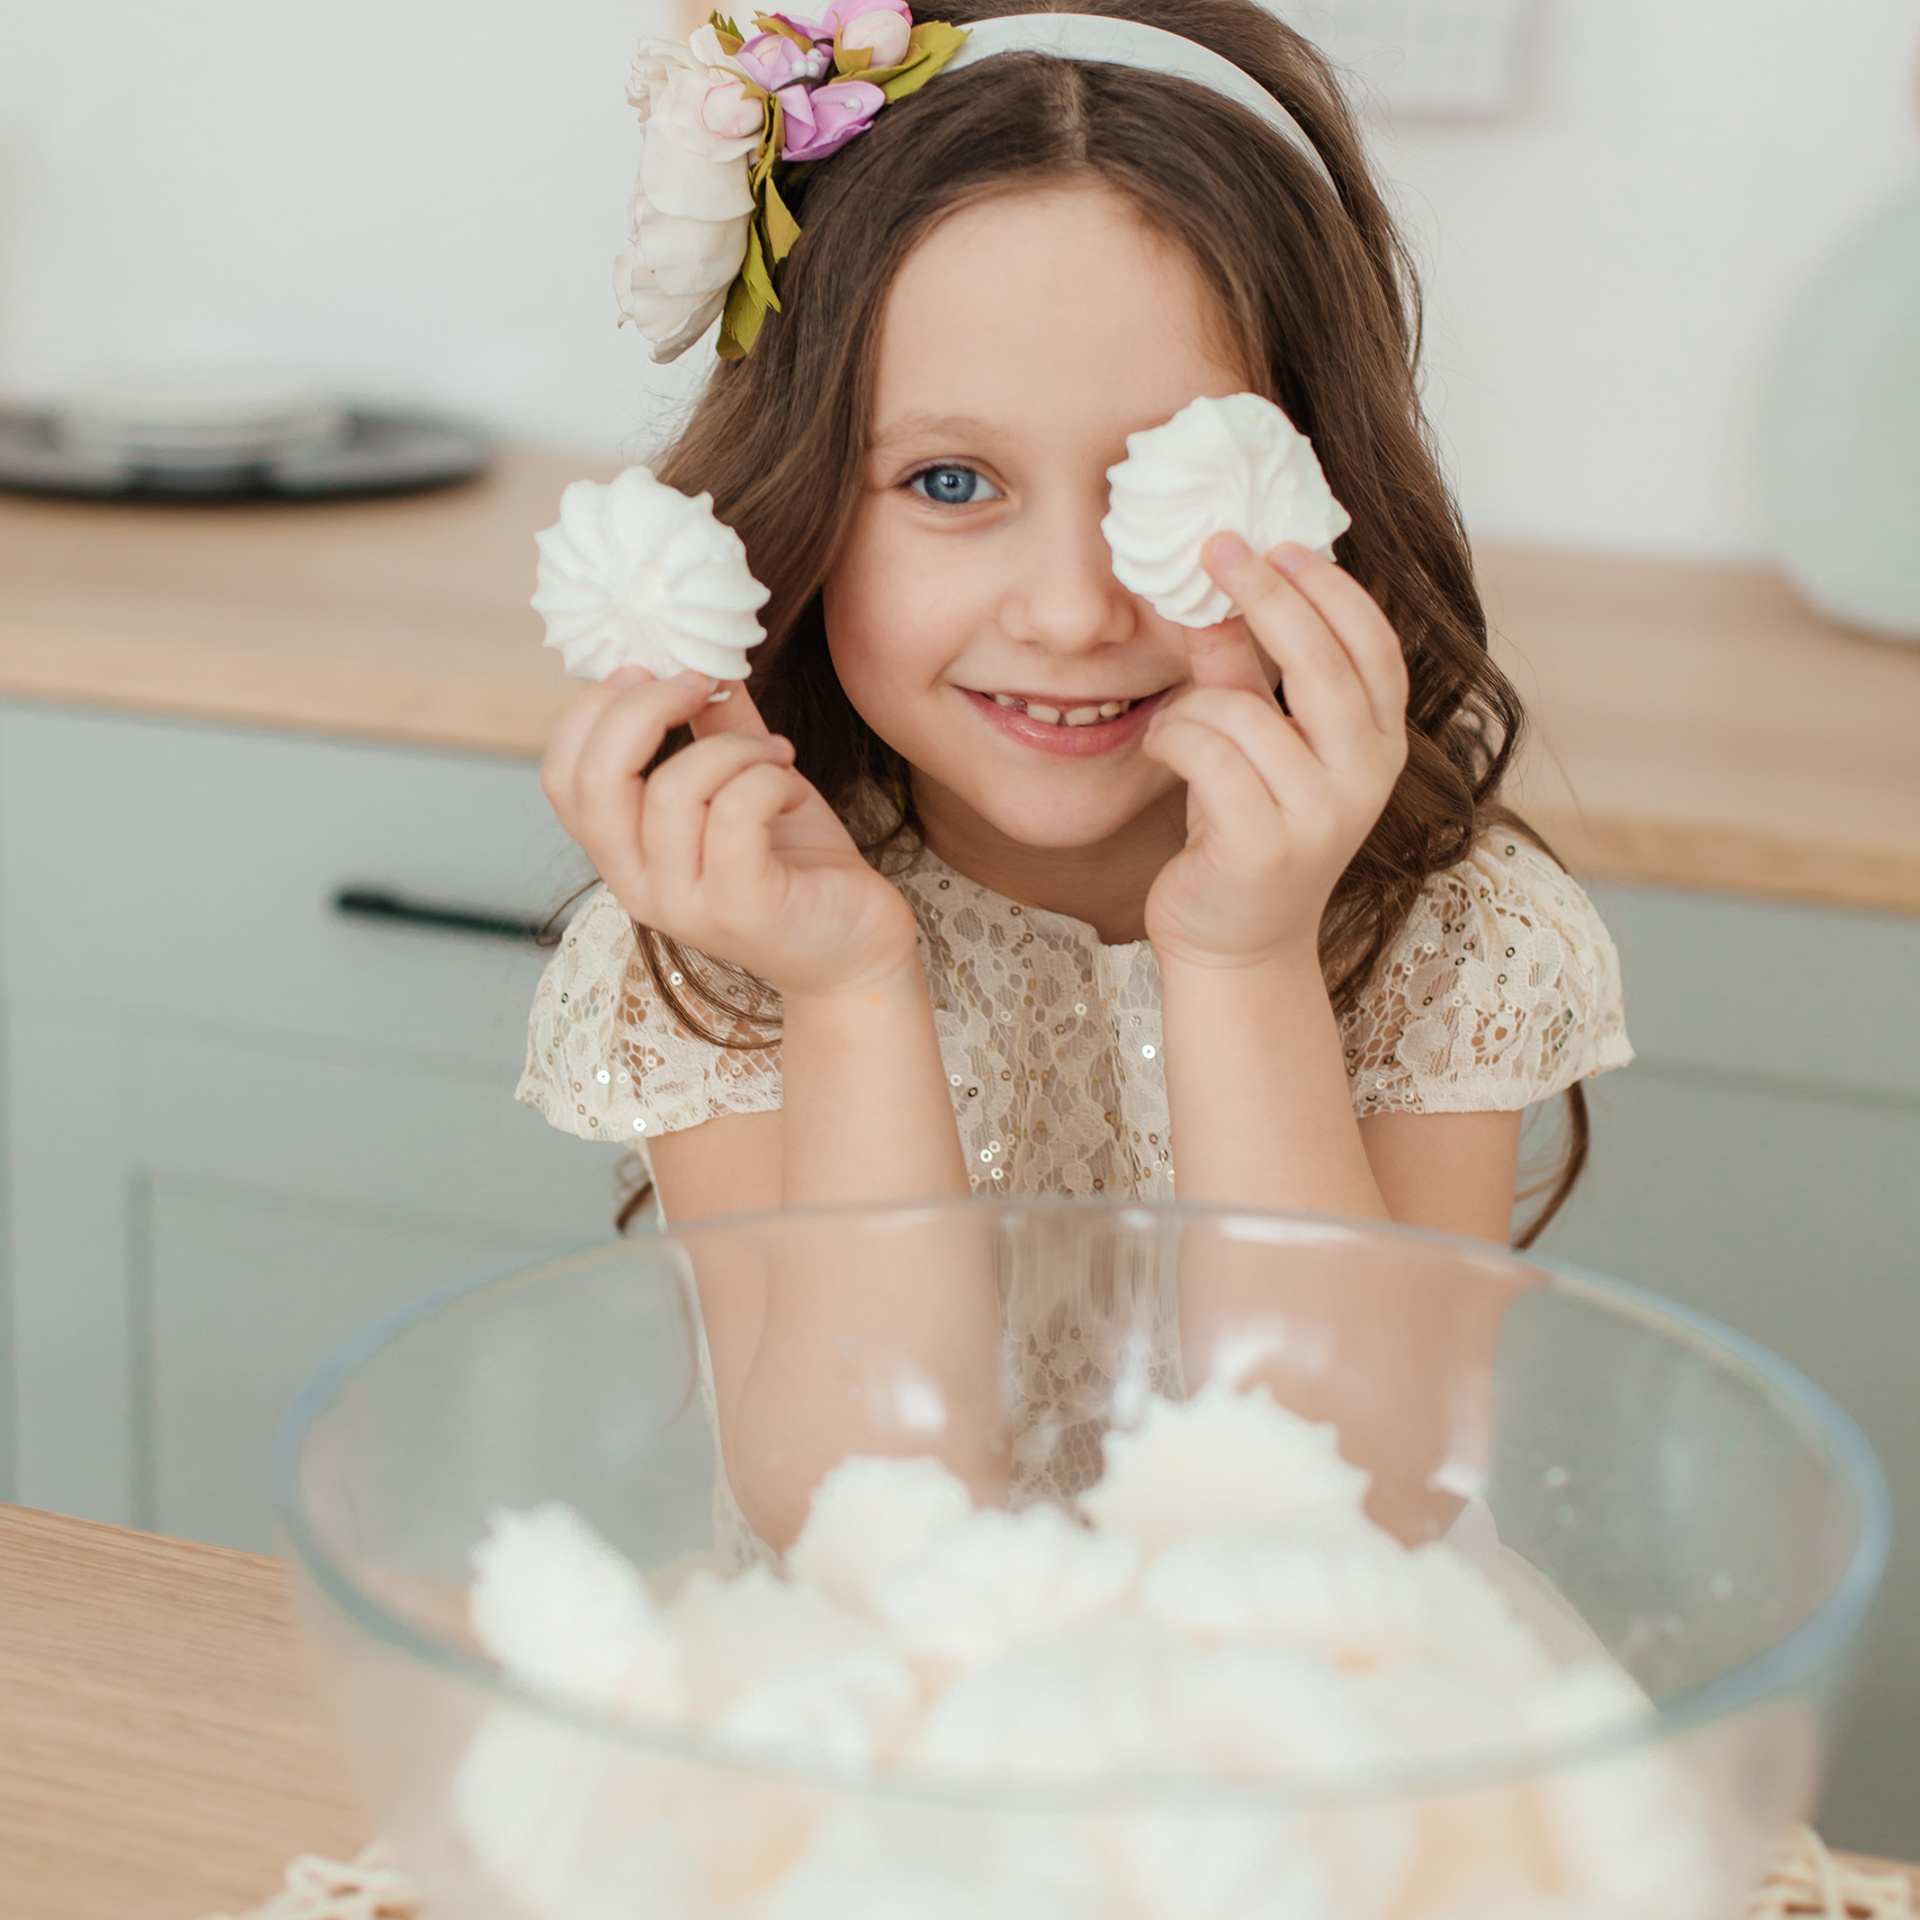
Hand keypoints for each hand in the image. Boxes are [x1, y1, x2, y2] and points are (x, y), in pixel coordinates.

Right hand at [540, 670, 917, 998]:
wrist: (854, 949)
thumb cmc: (797, 868)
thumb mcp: (745, 784)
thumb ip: (714, 728)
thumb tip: (700, 655)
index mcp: (623, 855)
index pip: (562, 778)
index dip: (596, 710)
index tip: (653, 671)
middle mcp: (637, 887)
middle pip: (596, 780)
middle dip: (645, 709)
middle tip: (702, 687)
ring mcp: (685, 905)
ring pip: (675, 790)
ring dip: (733, 748)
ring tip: (774, 754)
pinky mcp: (741, 910)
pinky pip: (735, 815)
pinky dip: (767, 779)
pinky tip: (790, 784)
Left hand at [1141, 537, 1408, 970]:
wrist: (1235, 942)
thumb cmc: (1244, 831)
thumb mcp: (1255, 741)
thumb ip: (1244, 670)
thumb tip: (1217, 585)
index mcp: (1378, 741)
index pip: (1372, 644)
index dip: (1328, 587)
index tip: (1276, 541)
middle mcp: (1366, 776)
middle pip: (1323, 661)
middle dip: (1267, 595)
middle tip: (1216, 548)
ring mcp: (1321, 815)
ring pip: (1245, 711)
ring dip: (1193, 704)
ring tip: (1174, 725)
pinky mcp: (1265, 846)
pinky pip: (1209, 755)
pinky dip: (1174, 740)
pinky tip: (1163, 753)